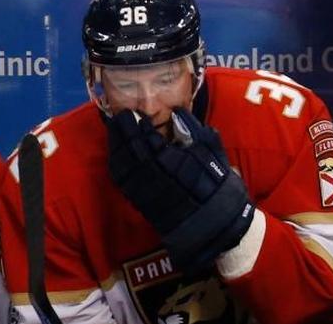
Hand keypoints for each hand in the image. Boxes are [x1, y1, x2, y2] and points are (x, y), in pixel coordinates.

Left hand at [106, 109, 253, 272]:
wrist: (213, 220)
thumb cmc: (216, 183)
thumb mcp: (212, 152)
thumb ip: (194, 130)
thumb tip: (177, 113)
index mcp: (172, 160)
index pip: (148, 138)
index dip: (139, 125)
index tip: (135, 113)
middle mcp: (154, 174)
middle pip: (132, 149)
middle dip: (124, 131)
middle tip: (120, 116)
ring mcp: (145, 189)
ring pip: (123, 164)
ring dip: (116, 146)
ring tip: (115, 130)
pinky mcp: (140, 201)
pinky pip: (122, 181)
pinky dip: (116, 165)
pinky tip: (116, 155)